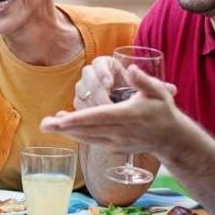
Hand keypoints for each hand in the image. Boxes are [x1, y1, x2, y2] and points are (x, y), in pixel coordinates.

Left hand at [42, 66, 180, 155]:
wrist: (171, 139)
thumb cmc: (163, 111)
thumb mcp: (159, 92)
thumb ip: (143, 81)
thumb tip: (130, 69)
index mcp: (128, 115)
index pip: (99, 116)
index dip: (79, 119)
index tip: (61, 119)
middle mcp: (120, 131)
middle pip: (87, 129)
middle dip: (64, 127)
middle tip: (43, 124)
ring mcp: (116, 141)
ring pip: (87, 137)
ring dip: (66, 132)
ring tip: (47, 126)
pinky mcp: (114, 146)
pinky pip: (92, 141)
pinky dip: (77, 136)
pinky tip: (64, 129)